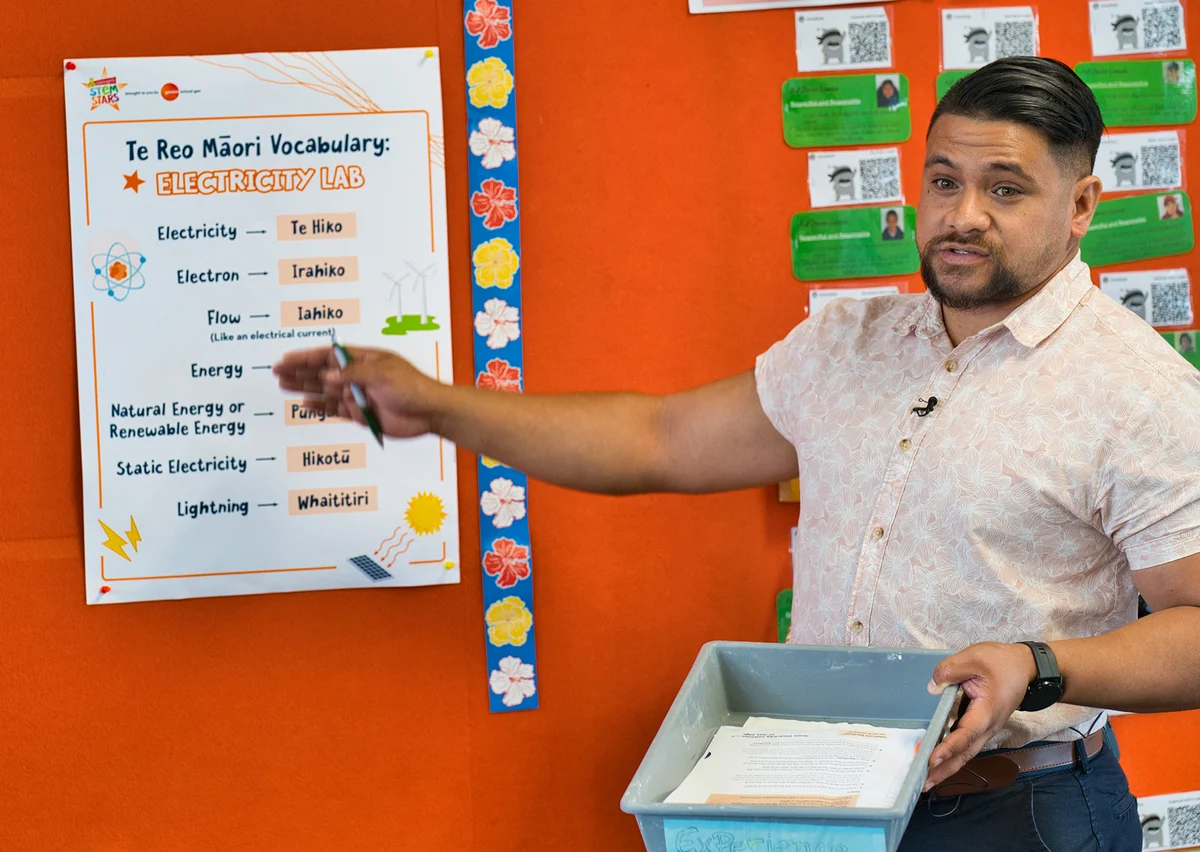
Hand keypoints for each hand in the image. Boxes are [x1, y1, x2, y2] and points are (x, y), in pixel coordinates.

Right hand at [273, 346, 441, 438]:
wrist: (429, 413)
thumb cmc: (413, 387)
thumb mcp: (383, 374)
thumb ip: (353, 375)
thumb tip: (327, 377)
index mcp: (364, 360)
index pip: (329, 356)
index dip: (306, 357)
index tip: (286, 359)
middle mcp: (358, 376)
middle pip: (322, 373)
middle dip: (299, 371)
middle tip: (277, 372)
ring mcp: (358, 395)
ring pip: (325, 391)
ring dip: (304, 388)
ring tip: (283, 385)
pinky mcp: (361, 414)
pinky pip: (335, 410)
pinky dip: (320, 408)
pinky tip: (304, 405)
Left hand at [922, 642, 1038, 791]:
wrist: (1027, 667)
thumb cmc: (1003, 663)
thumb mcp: (974, 658)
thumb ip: (949, 671)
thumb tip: (932, 687)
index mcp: (987, 711)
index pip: (965, 734)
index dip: (948, 747)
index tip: (931, 759)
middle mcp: (988, 726)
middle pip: (965, 753)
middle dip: (945, 770)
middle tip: (923, 783)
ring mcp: (987, 728)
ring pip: (967, 753)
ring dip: (947, 767)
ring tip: (927, 780)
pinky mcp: (982, 726)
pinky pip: (967, 745)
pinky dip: (953, 755)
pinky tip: (938, 761)